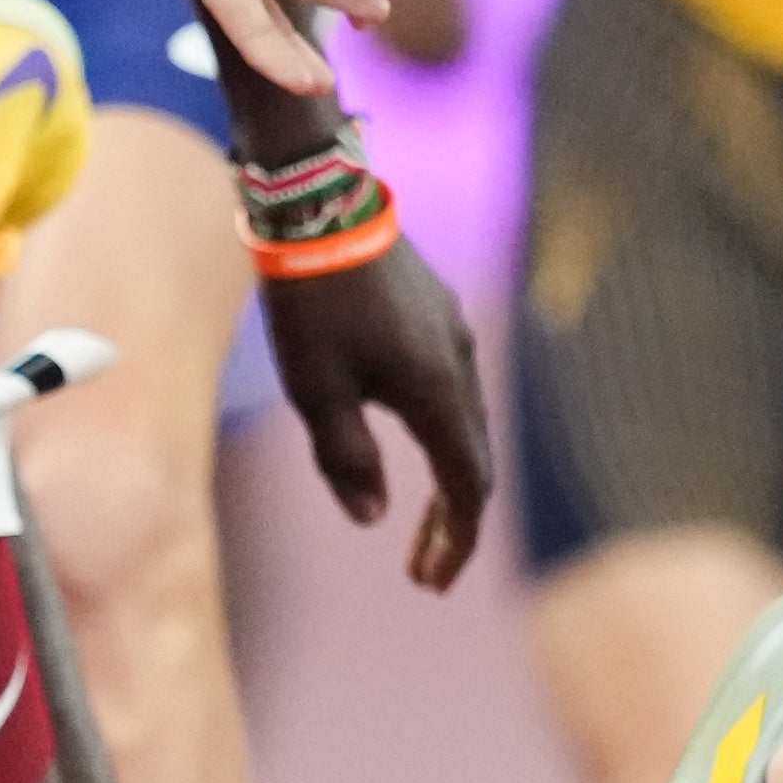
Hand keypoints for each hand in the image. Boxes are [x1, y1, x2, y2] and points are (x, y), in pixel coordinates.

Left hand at [258, 232, 490, 592]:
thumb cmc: (310, 299)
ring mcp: (451, 330)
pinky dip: (439, 431)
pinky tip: (407, 436)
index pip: (465, 488)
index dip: (455, 542)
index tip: (432, 583)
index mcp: (439, 392)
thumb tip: (371, 516)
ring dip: (445, 475)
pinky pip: (452, 385)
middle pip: (472, 459)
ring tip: (414, 518)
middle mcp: (460, 362)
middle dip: (451, 520)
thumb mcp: (315, 391)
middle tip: (423, 568)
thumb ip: (346, 460)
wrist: (317, 199)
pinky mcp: (433, 308)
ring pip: (464, 421)